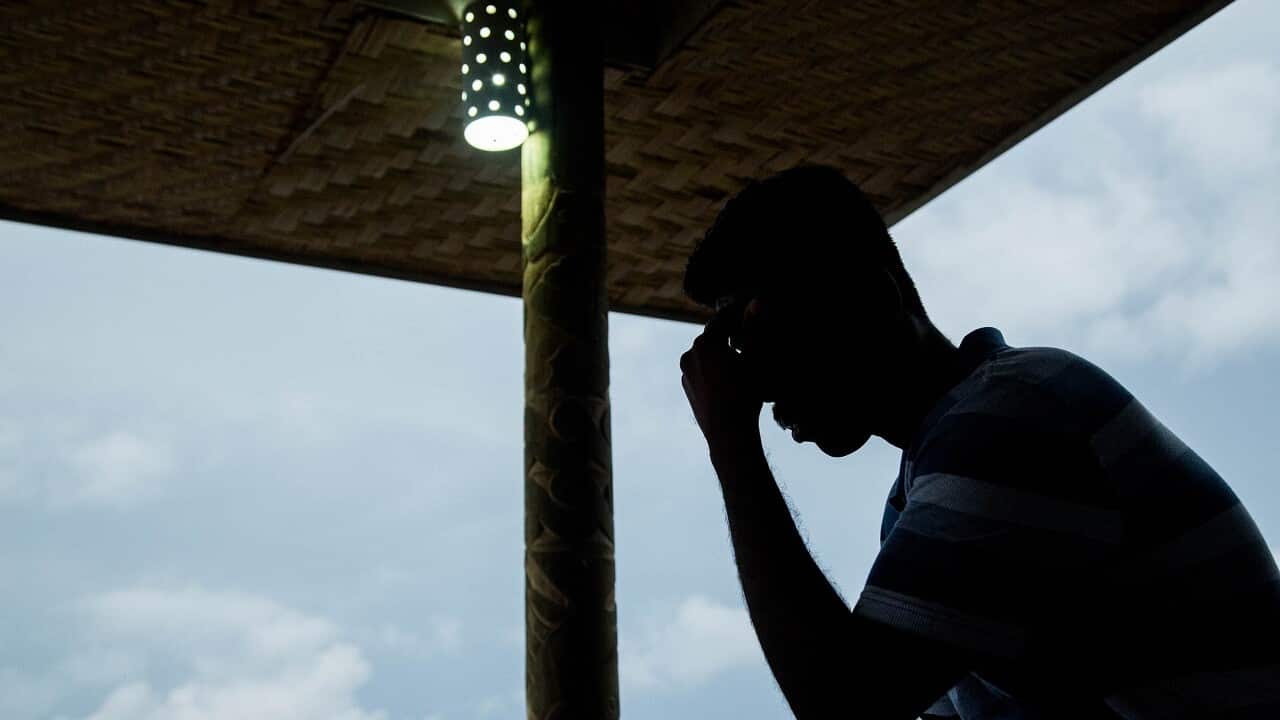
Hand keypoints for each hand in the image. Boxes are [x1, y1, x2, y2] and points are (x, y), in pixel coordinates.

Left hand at [680, 312, 763, 453]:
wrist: (728, 433)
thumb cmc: (746, 394)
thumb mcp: (757, 360)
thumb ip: (755, 328)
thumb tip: (756, 301)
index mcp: (707, 342)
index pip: (723, 319)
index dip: (737, 316)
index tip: (748, 316)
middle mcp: (691, 353)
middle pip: (712, 336)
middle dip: (728, 336)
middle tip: (746, 340)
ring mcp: (686, 371)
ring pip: (705, 355)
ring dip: (719, 354)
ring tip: (738, 363)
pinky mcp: (686, 387)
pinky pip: (701, 371)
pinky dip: (712, 370)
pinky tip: (728, 381)